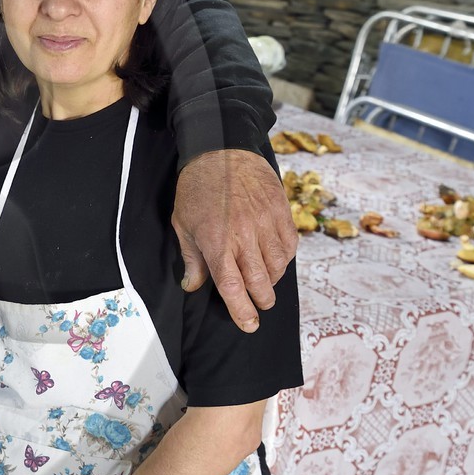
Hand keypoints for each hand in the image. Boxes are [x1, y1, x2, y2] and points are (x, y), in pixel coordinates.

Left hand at [174, 148, 294, 332]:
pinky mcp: (281, 211)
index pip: (232, 286)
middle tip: (258, 305)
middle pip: (260, 282)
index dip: (242, 310)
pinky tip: (274, 258)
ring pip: (278, 266)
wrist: (221, 149)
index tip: (249, 325)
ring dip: (272, 279)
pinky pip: (290, 246)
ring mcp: (266, 222)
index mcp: (216, 241)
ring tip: (263, 279)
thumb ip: (191, 258)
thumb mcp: (183, 223)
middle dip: (261, 300)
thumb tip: (192, 286)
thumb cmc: (196, 188)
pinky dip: (284, 258)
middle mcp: (243, 235)